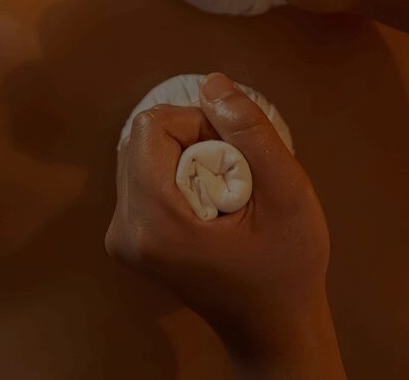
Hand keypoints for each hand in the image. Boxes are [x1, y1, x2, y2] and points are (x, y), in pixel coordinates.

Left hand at [105, 72, 339, 364]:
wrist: (273, 327)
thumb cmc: (287, 268)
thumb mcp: (286, 194)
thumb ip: (250, 133)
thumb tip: (211, 82)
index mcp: (153, 222)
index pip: (153, 127)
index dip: (200, 123)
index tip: (238, 157)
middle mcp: (123, 228)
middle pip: (145, 137)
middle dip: (195, 139)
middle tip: (237, 178)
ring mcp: (121, 235)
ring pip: (144, 151)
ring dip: (189, 155)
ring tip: (228, 194)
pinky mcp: (128, 236)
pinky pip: (145, 172)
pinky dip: (180, 172)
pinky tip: (213, 204)